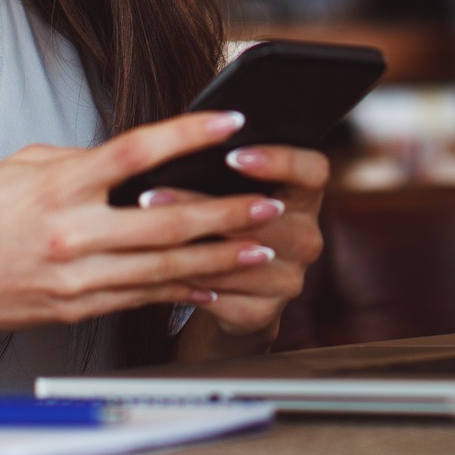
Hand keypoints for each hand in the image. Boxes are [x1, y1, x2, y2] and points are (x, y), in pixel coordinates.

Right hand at [0, 111, 289, 341]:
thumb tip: (131, 158)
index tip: (231, 123)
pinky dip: (184, 289)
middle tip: (268, 202)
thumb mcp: (21, 166)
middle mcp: (71, 234)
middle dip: (225, 213)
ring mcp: (77, 278)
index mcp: (58, 186)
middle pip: (165, 220)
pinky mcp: (78, 309)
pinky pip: (143, 296)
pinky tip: (217, 282)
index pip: (134, 152)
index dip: (188, 135)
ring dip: (220, 257)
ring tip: (262, 246)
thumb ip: (79, 161)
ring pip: (165, 268)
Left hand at [151, 143, 328, 352]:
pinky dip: (186, 282)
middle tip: (151, 195)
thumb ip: (222, 172)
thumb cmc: (228, 228)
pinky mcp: (265, 313)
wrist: (238, 296)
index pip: (312, 170)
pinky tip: (157, 272)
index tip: (233, 155)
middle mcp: (307, 237)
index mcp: (305, 199)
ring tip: (142, 234)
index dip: (278, 161)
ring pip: (235, 260)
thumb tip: (172, 142)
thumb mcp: (235, 194)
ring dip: (184, 248)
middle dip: (200, 206)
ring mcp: (290, 278)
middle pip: (261, 217)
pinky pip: (222, 296)